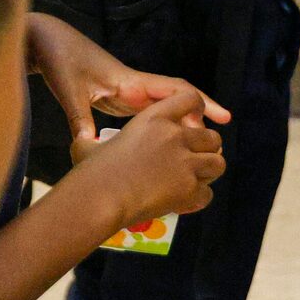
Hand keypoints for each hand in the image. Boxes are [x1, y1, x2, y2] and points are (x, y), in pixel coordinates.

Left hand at [27, 13, 228, 161]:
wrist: (47, 41)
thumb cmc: (60, 61)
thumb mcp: (70, 92)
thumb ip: (81, 120)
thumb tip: (91, 148)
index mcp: (130, 81)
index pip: (176, 90)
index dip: (201, 103)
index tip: (222, 119)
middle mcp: (134, 84)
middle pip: (177, 98)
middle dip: (200, 114)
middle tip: (219, 139)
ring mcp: (127, 90)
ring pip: (165, 106)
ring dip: (183, 122)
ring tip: (200, 147)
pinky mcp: (117, 95)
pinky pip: (148, 111)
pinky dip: (163, 124)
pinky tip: (168, 141)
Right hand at [76, 88, 226, 224]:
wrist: (100, 198)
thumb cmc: (90, 170)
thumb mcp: (88, 145)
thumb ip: (89, 138)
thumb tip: (82, 139)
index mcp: (155, 118)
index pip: (191, 98)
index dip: (197, 109)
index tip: (193, 121)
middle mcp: (175, 136)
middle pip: (212, 136)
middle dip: (206, 148)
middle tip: (193, 159)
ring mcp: (185, 163)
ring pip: (217, 163)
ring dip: (208, 171)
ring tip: (194, 179)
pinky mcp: (189, 190)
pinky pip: (208, 193)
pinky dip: (199, 198)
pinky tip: (185, 201)